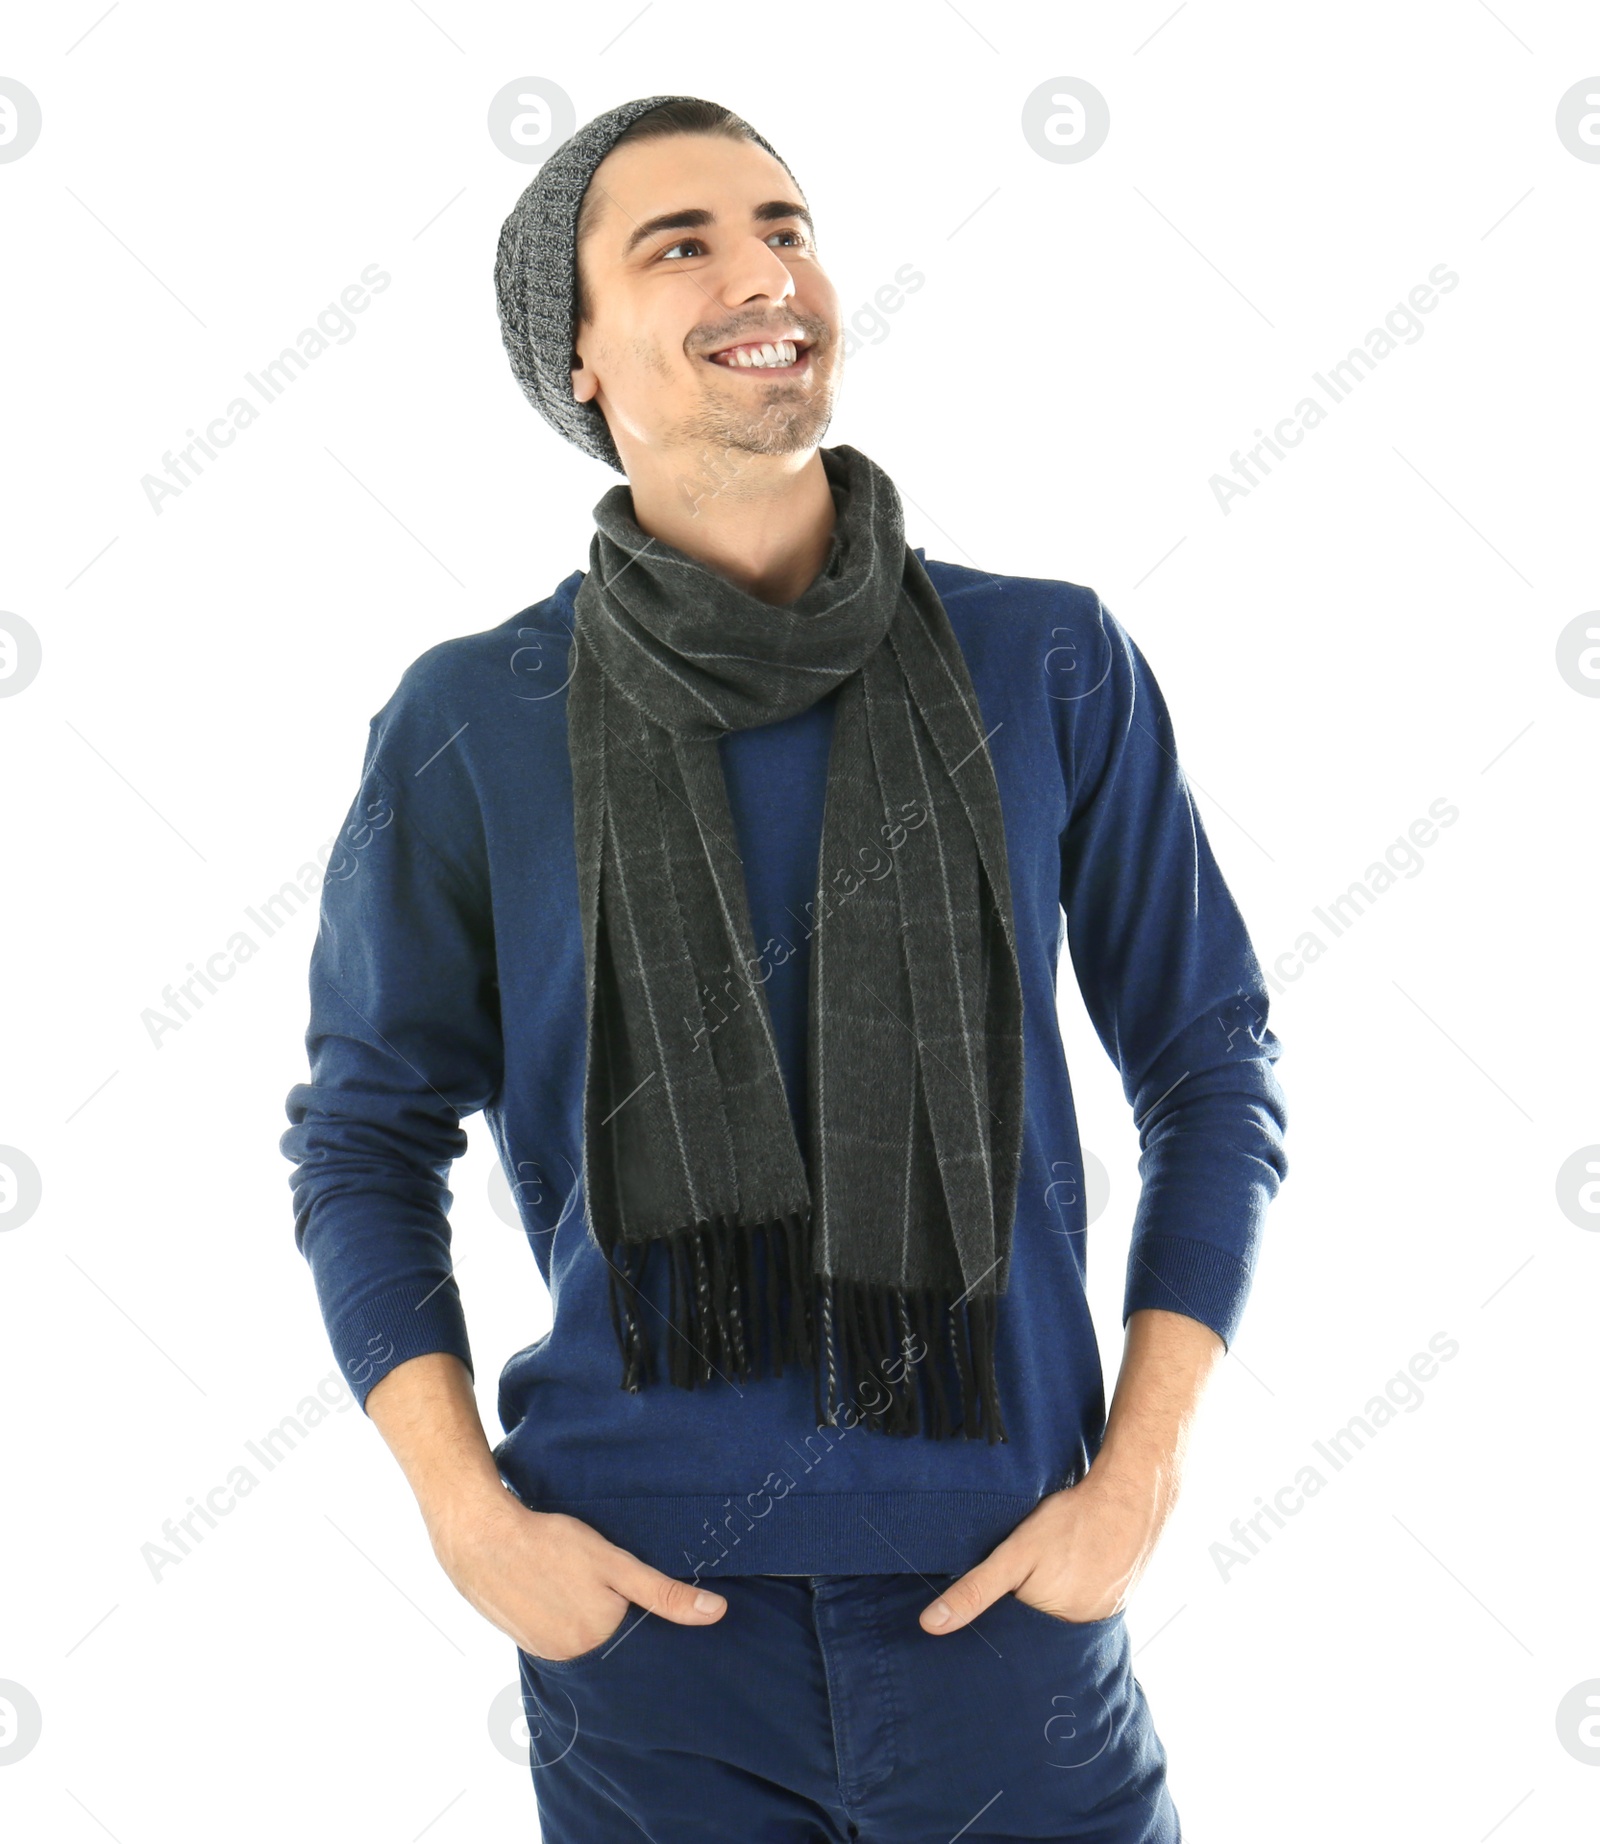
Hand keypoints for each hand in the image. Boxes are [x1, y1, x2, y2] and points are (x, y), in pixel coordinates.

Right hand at [430, 1488, 726, 1661]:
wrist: (479, 1535)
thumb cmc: (550, 1543)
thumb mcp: (615, 1563)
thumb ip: (663, 1593)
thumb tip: (716, 1614)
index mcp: (596, 1642)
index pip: (637, 1638)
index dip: (642, 1612)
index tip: (633, 1589)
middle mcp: (569, 1656)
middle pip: (608, 1638)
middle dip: (612, 1614)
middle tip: (599, 1579)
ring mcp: (541, 1649)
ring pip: (580, 1633)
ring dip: (584, 1614)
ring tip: (575, 1581)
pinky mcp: (520, 1635)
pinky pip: (553, 1630)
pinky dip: (559, 1612)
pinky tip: (555, 1588)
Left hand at [919, 1460, 1167, 1633]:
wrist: (1132, 1496)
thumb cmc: (1071, 1523)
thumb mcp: (1014, 1555)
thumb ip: (974, 1591)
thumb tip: (930, 1626)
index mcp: (1054, 1630)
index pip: (1013, 1637)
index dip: (998, 1618)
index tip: (992, 1598)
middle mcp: (1080, 1632)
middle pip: (1037, 1626)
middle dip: (1025, 1608)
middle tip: (1028, 1570)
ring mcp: (1102, 1615)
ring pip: (1060, 1613)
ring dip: (1052, 1595)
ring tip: (1051, 1566)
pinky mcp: (1117, 1598)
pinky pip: (1084, 1600)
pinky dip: (1074, 1586)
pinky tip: (1073, 1563)